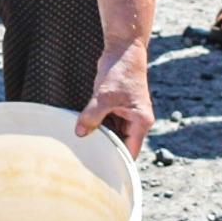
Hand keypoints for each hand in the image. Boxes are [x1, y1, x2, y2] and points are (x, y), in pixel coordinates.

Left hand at [75, 41, 152, 156]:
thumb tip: (80, 133)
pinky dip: (96, 126)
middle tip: (86, 161)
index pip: (130, 151)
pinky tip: (83, 130)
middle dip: (105, 150)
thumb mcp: (104, 96)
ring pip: (112, 134)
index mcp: (141, 121)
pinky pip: (106, 123)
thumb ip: (92, 116)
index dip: (117, 162)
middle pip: (120, 144)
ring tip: (82, 147)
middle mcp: (136, 121)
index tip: (100, 170)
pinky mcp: (116, 107)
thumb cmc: (121, 71)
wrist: (122, 49)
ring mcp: (126, 115)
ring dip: (99, 137)